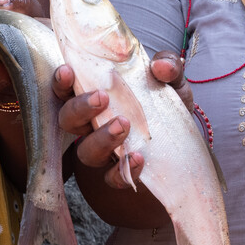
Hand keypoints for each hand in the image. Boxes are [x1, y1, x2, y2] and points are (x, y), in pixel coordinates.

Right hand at [53, 52, 191, 191]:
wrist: (182, 147)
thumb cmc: (165, 106)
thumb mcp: (171, 81)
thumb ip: (168, 68)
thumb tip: (161, 66)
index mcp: (96, 99)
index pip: (67, 90)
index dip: (61, 82)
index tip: (67, 70)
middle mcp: (92, 125)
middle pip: (68, 120)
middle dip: (79, 109)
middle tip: (101, 98)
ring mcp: (104, 151)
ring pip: (85, 152)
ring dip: (101, 138)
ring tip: (123, 125)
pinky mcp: (119, 174)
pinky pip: (111, 178)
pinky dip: (121, 171)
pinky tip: (138, 157)